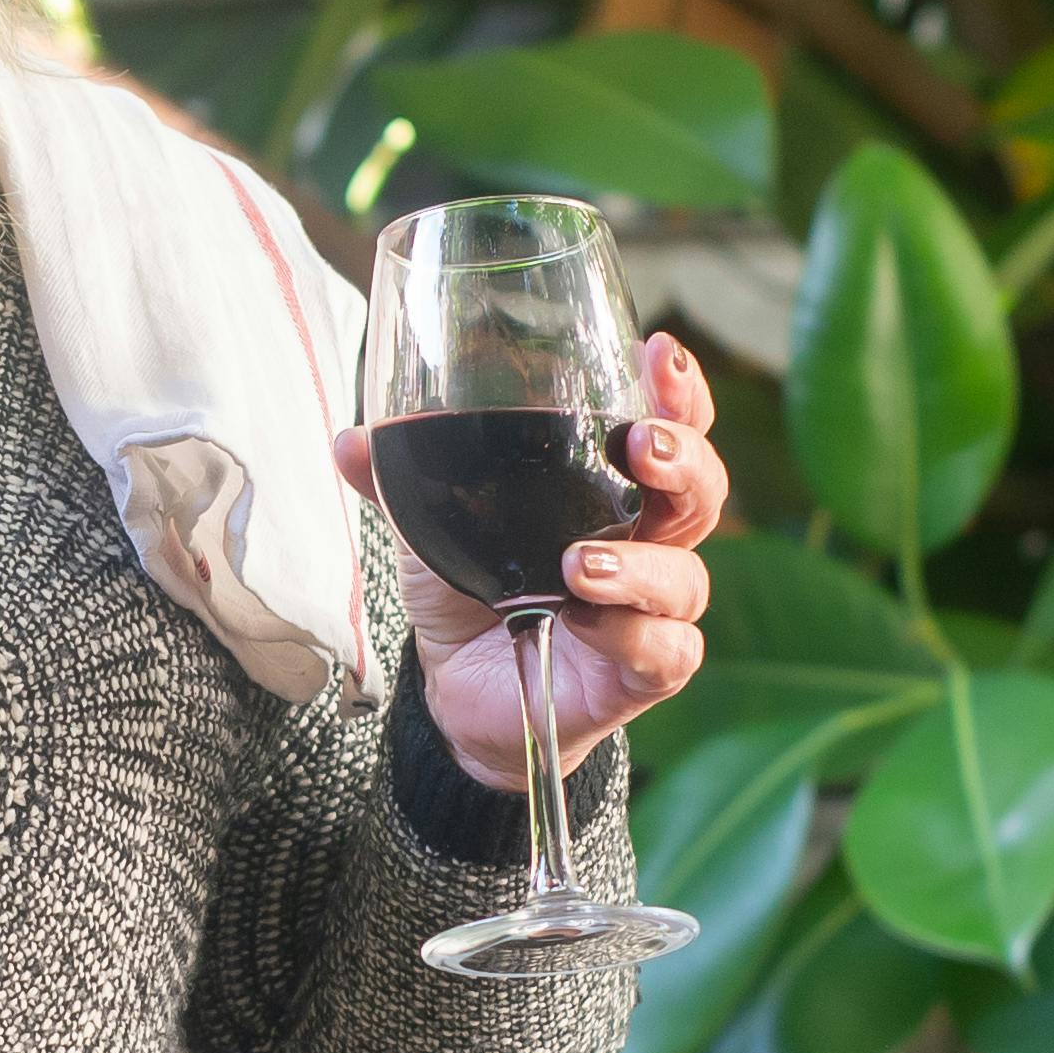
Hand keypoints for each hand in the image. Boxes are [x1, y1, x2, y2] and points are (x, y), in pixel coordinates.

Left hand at [333, 333, 727, 791]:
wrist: (460, 696)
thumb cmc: (471, 594)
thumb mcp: (435, 528)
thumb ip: (401, 481)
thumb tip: (350, 441)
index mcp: (613, 492)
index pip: (673, 428)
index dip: (679, 392)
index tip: (657, 356)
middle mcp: (650, 544)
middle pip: (703, 491)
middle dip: (683, 459)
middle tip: (641, 444)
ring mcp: (652, 611)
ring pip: (684, 577)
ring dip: (638, 566)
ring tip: (576, 565)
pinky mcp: (642, 674)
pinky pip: (664, 651)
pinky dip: (628, 634)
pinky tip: (583, 622)